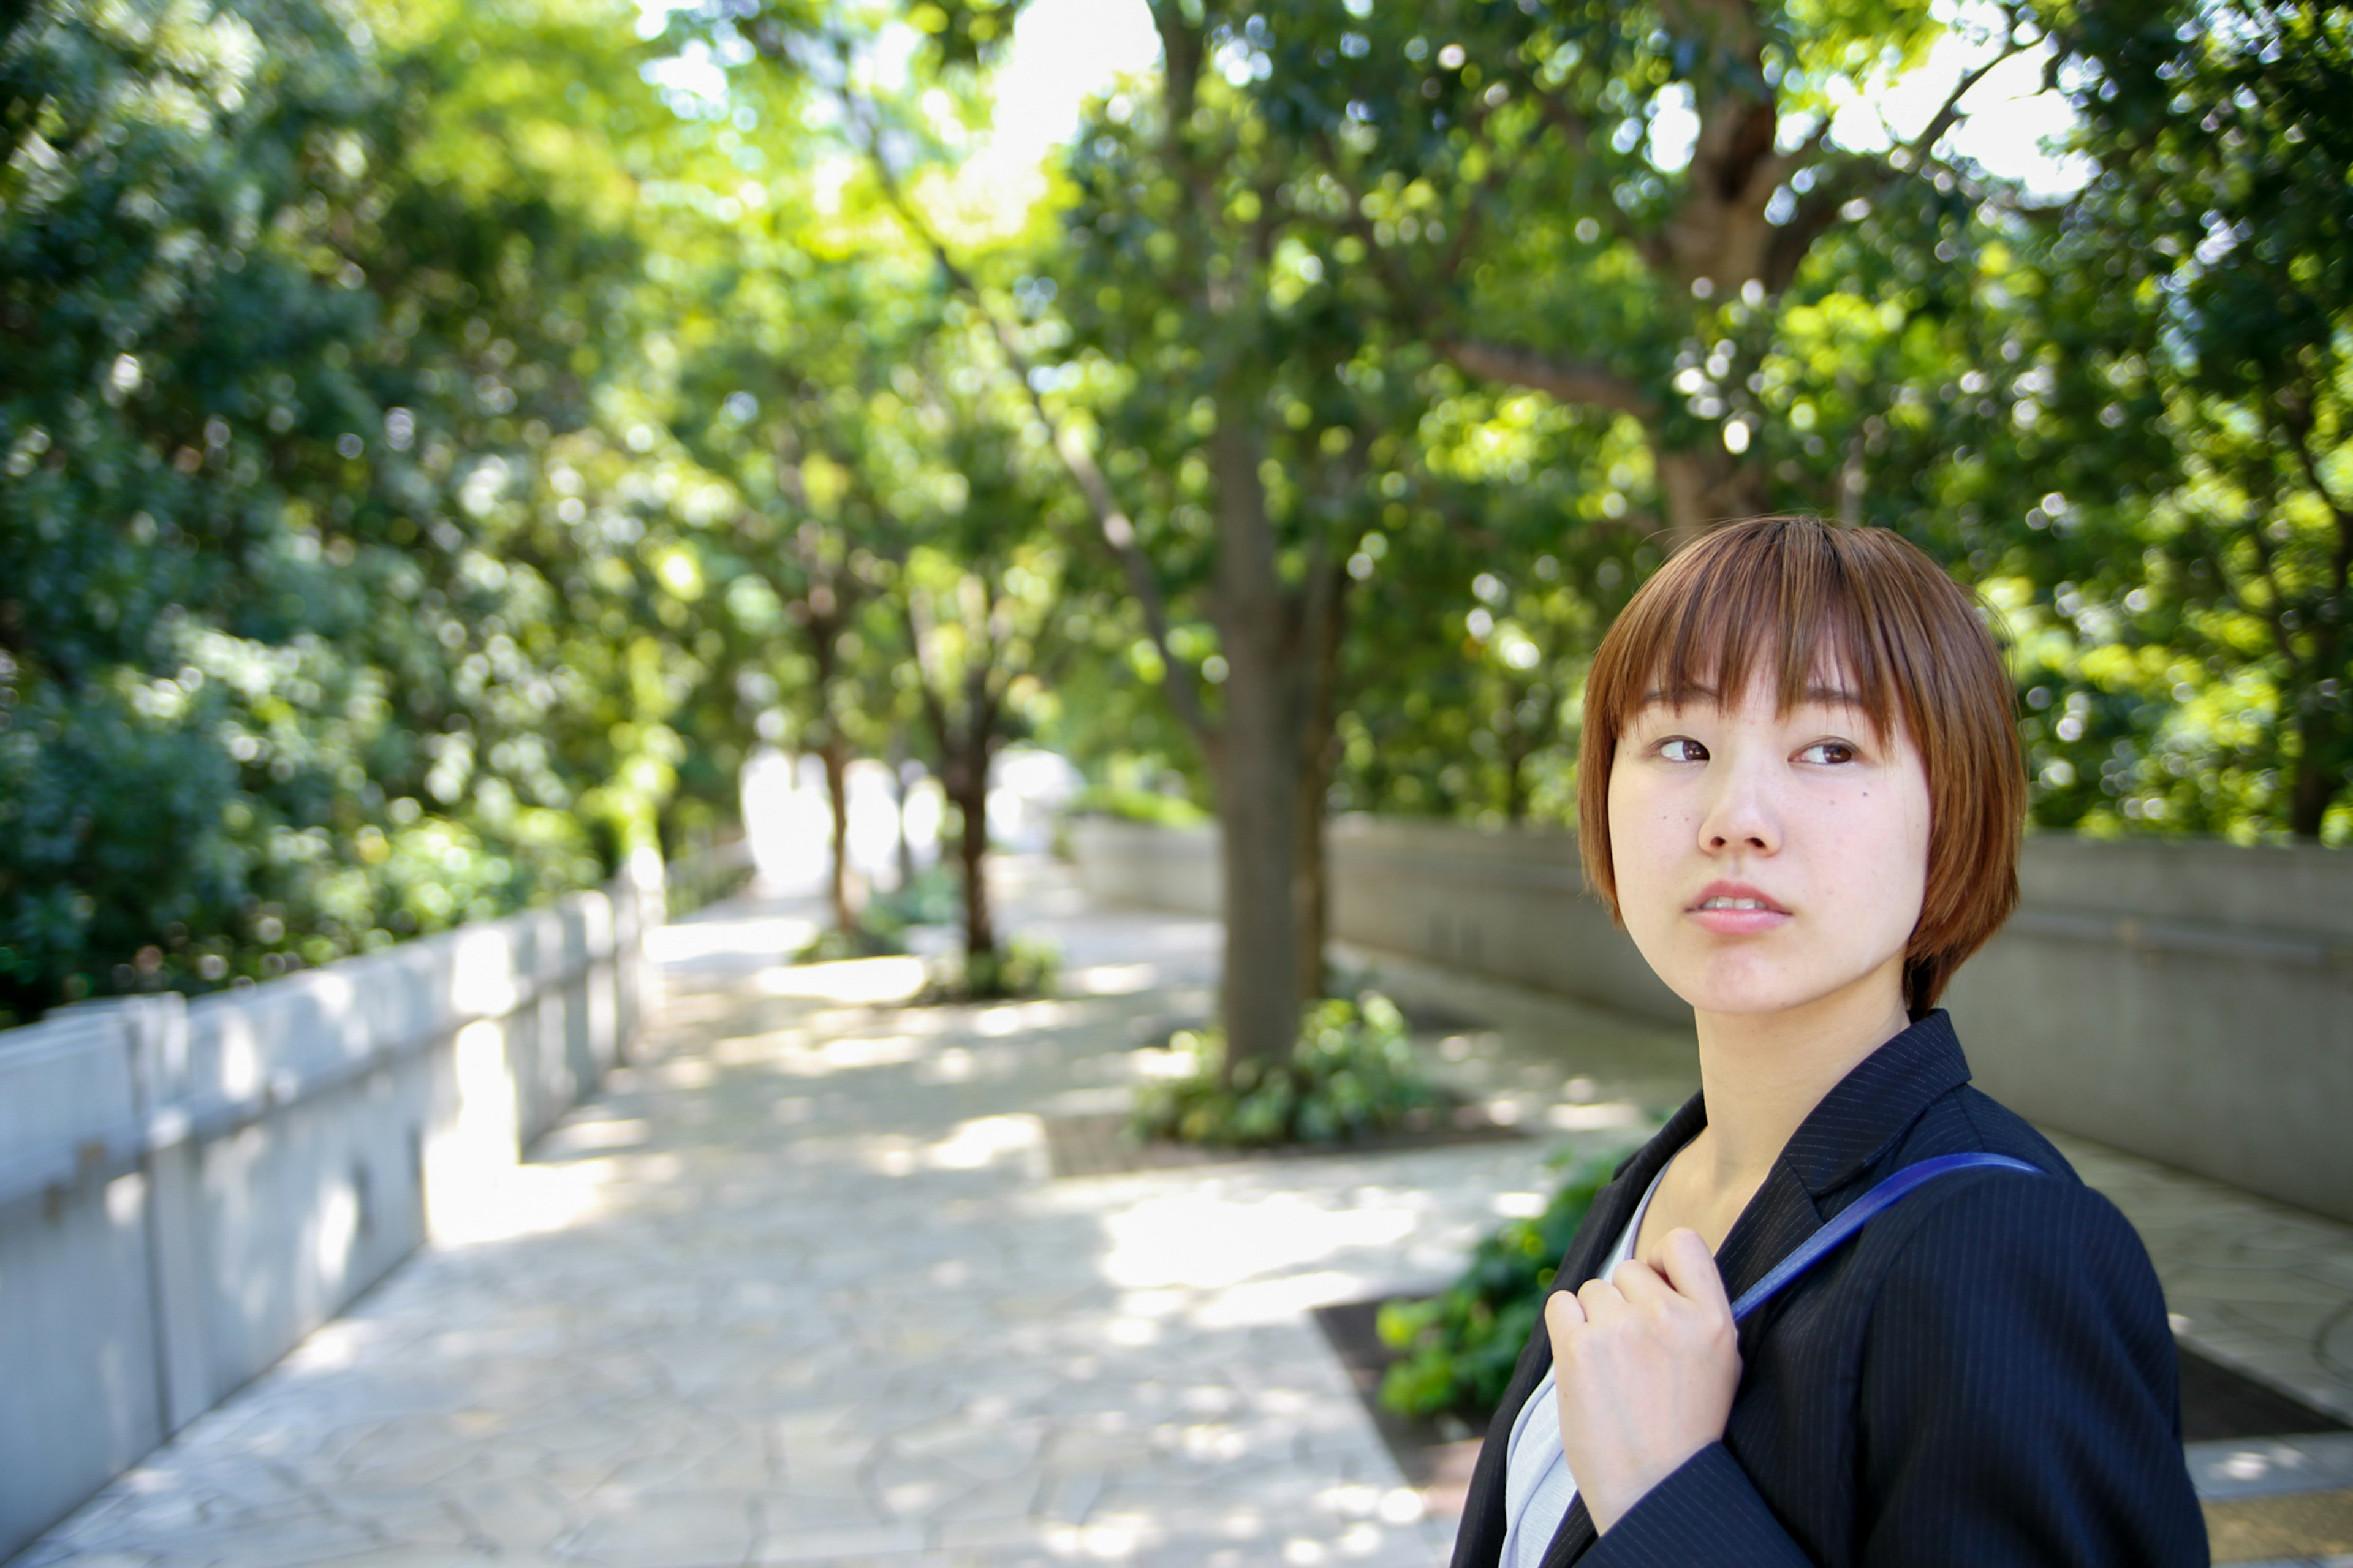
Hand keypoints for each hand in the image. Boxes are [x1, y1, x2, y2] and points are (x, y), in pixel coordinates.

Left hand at [1544, 1227, 1740, 1533]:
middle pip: (1628, 1271)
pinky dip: (1566, 1327)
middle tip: (1633, 1355)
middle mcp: (1669, 1316)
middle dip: (1625, 1304)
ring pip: (1594, 1290)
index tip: (1655, 1285)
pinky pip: (1561, 1304)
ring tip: (1613, 1371)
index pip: (1685, 1243)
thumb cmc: (1685, 1432)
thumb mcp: (1719, 1367)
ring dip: (1595, 1321)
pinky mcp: (1579, 1348)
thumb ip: (1696, 1313)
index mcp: (1715, 1321)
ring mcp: (1622, 1329)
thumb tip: (1659, 1272)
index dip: (1662, 1260)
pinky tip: (1583, 1362)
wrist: (1654, 1489)